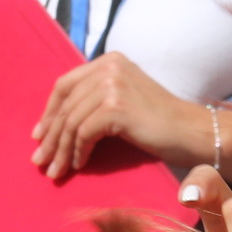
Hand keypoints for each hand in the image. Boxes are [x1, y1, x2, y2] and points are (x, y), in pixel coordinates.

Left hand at [31, 51, 198, 181]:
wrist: (192, 132)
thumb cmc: (160, 123)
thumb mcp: (125, 99)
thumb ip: (96, 99)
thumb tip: (55, 124)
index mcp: (109, 60)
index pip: (66, 84)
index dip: (49, 112)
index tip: (39, 135)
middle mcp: (109, 66)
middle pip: (66, 104)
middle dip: (50, 136)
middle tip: (40, 161)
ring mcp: (113, 84)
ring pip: (71, 121)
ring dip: (60, 150)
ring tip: (55, 171)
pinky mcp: (116, 107)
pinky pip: (83, 133)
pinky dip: (77, 151)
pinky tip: (79, 165)